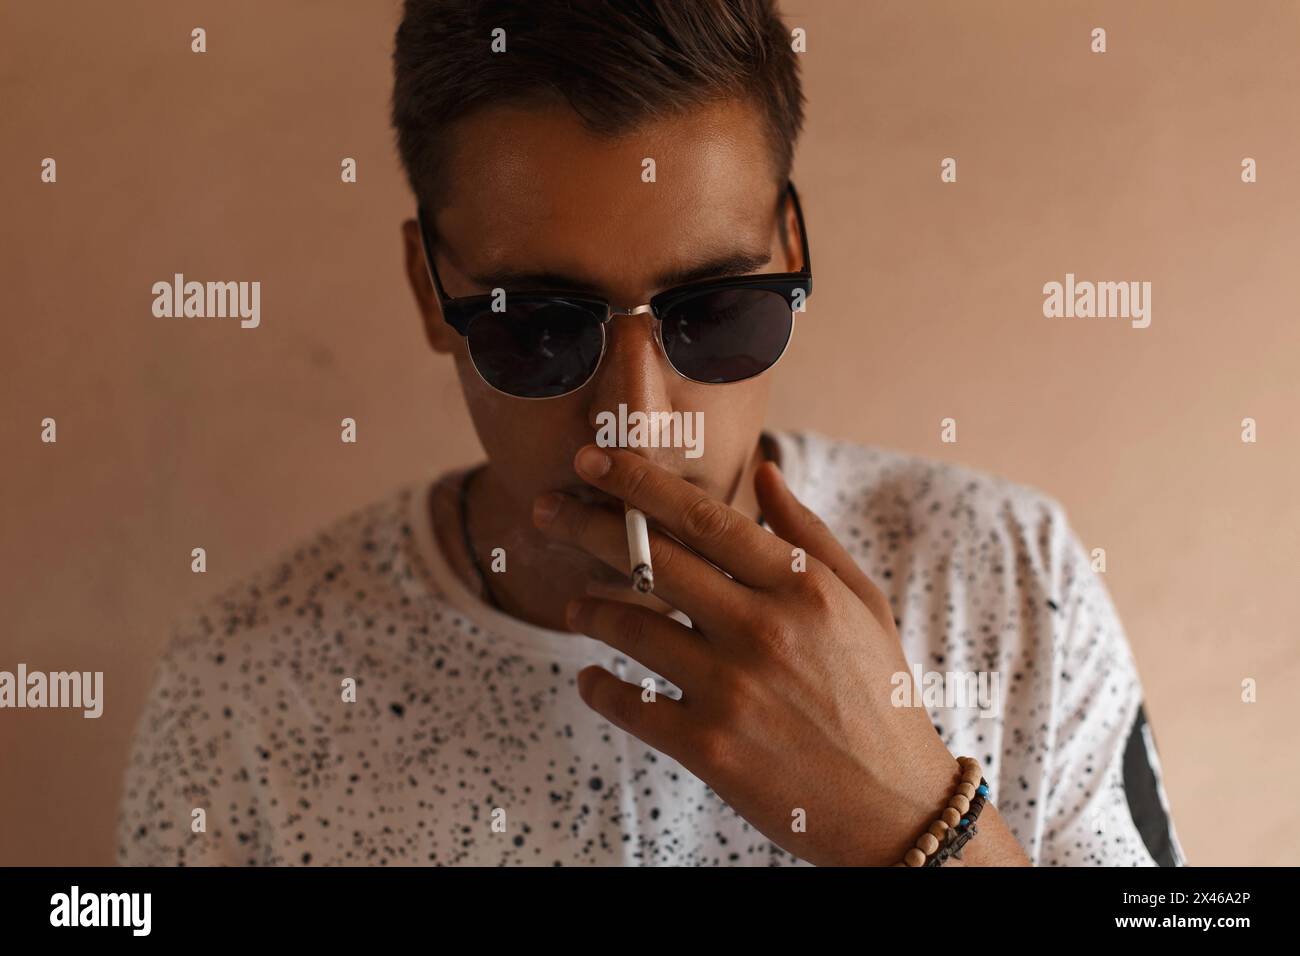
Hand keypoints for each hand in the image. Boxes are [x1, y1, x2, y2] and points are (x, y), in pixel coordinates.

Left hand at [531, 444, 967, 865]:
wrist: (895, 806)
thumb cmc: (878, 695)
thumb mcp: (863, 602)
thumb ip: (809, 535)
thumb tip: (764, 471)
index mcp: (800, 587)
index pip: (703, 516)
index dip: (639, 481)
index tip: (593, 457)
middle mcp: (762, 630)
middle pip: (651, 560)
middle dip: (587, 525)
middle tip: (546, 509)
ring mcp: (732, 689)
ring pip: (629, 628)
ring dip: (590, 610)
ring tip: (579, 606)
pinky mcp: (709, 747)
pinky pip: (628, 704)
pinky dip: (598, 686)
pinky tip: (592, 678)